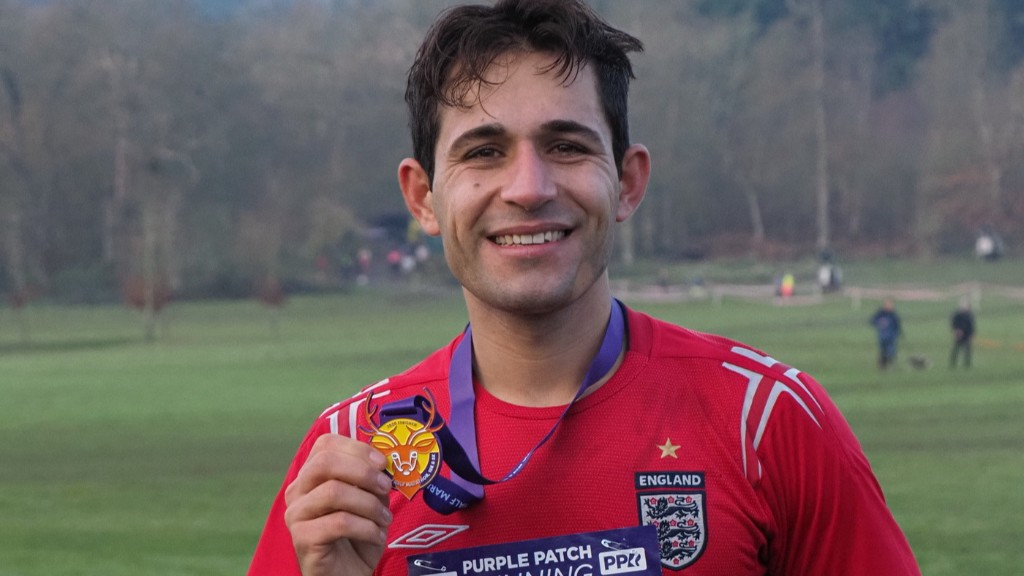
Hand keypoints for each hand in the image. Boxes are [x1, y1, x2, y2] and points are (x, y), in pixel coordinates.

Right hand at [284, 434, 392, 575]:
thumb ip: (372, 479)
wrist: (347, 573)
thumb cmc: (357, 535)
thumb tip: (384, 462)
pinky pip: (339, 522)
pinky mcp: (302, 538)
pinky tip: (376, 535)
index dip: (357, 448)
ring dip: (369, 504)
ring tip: (384, 519)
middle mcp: (298, 491)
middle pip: (324, 462)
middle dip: (363, 471)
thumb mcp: (369, 500)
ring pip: (334, 492)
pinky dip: (366, 527)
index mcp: (311, 476)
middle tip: (386, 487)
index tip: (382, 463)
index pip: (326, 444)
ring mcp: (296, 514)